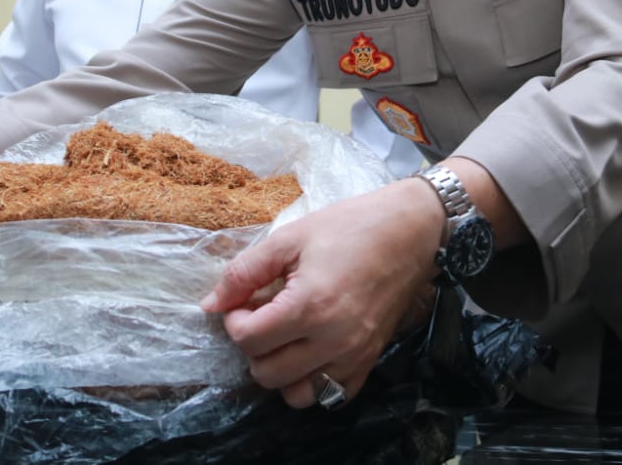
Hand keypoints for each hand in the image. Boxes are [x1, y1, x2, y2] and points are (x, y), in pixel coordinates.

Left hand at [201, 176, 445, 408]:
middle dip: (254, 346)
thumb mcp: (291, 237)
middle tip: (263, 315)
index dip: (235, 319)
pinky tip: (311, 349)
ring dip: (281, 370)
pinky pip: (331, 395)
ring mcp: (354, 356)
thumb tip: (210, 304)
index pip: (249, 339)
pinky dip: (313, 380)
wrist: (410, 231)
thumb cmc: (350, 226)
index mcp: (310, 306)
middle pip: (266, 372)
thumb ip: (245, 272)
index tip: (246, 300)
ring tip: (286, 337)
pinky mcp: (370, 361)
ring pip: (296, 394)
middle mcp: (333, 340)